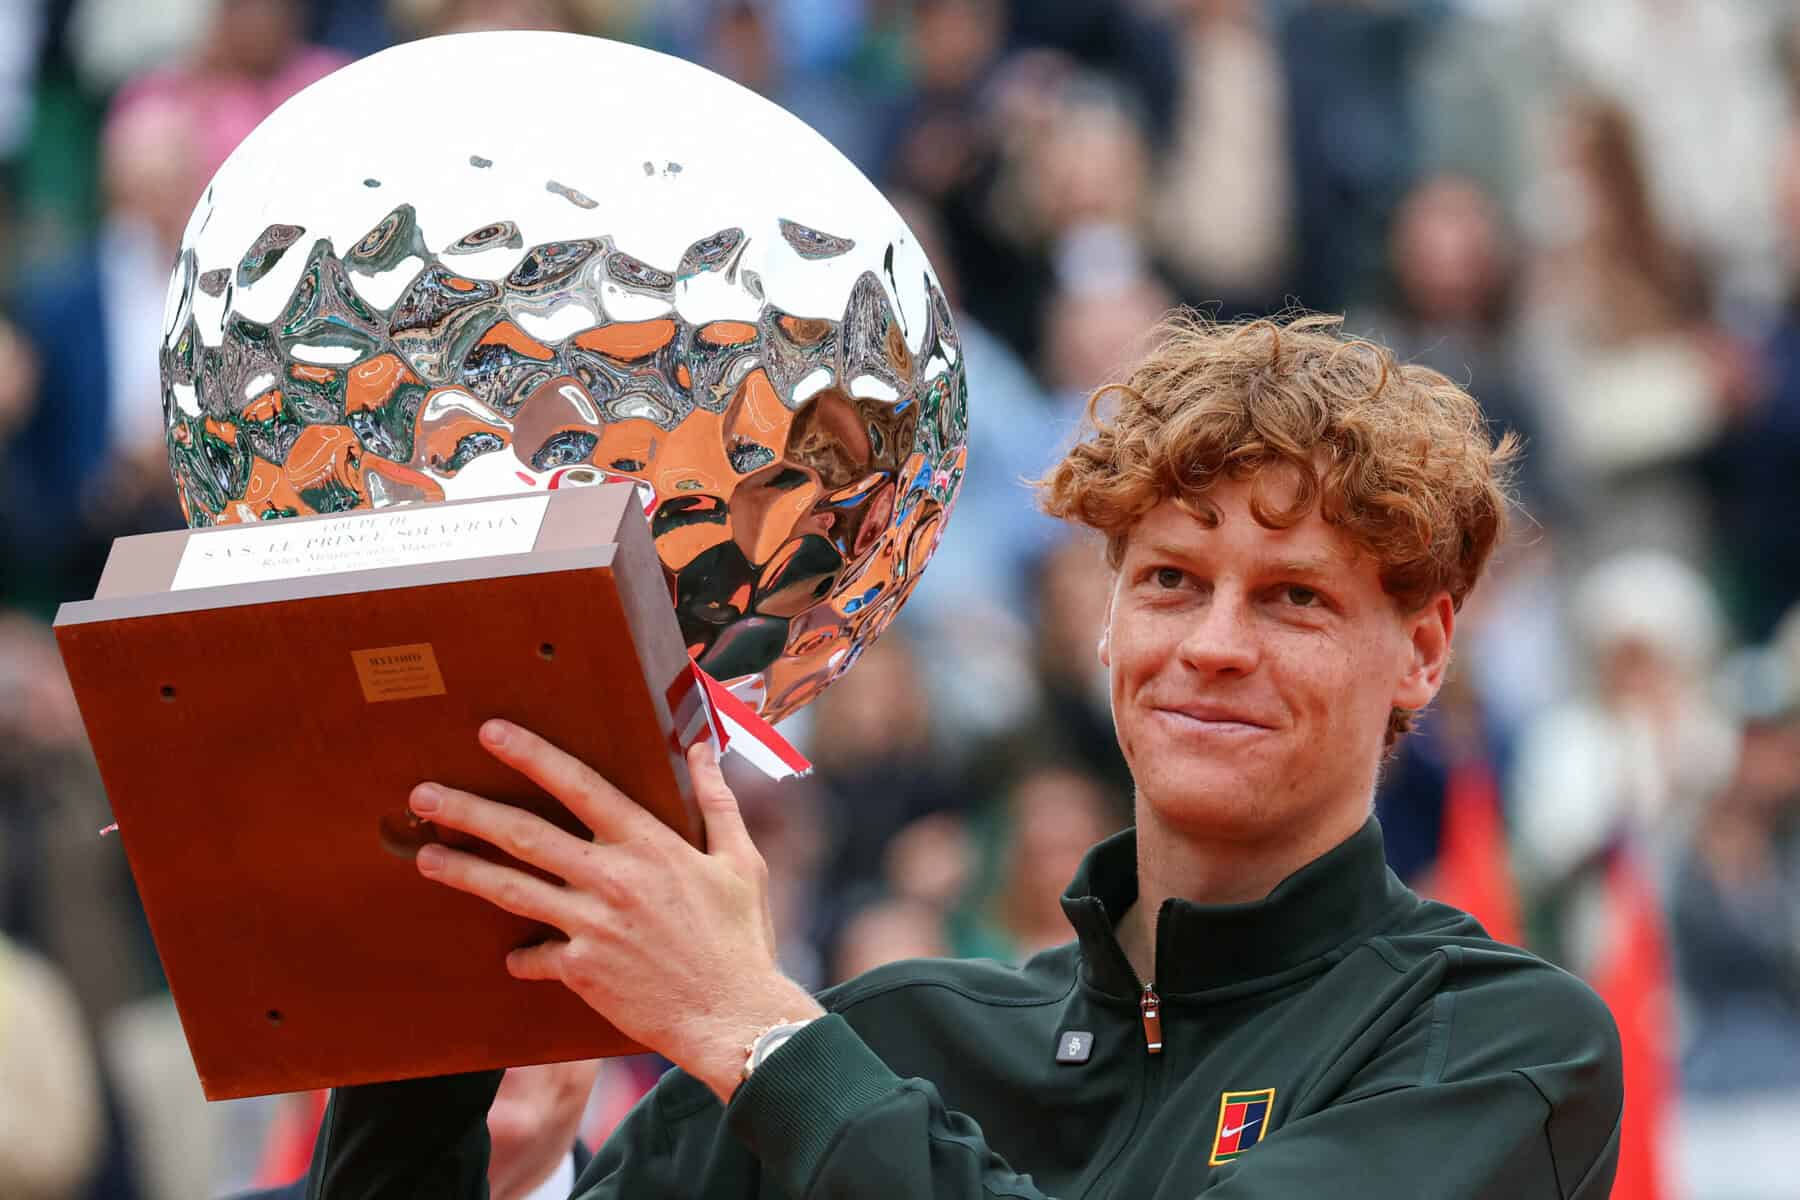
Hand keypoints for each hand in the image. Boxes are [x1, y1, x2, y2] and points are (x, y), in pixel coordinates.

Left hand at [408, 720, 822, 1102]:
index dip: (532, 755)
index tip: (491, 733)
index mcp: (649, 845)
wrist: (733, 1017)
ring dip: (463, 871)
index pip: (579, 785)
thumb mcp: (740, 861)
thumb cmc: (741, 938)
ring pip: (512, 890)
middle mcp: (611, 879)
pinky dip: (523, 955)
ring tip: (425, 857)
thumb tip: (701, 750)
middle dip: (469, 811)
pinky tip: (512, 955)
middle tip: (423, 794)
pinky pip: (535, 957)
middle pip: (525, 835)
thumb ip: (716, 801)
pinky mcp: (581, 971)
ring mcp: (590, 926)